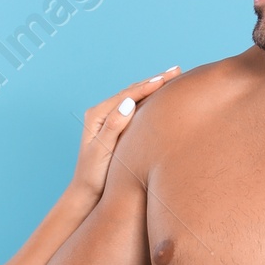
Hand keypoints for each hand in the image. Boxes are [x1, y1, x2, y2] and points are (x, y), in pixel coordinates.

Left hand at [68, 68, 178, 207]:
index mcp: (97, 115)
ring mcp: (108, 119)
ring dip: (153, 87)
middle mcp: (101, 113)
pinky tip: (162, 97)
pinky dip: (149, 100)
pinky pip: (135, 109)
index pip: (127, 95)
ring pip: (134, 98)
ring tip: (173, 78)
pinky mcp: (115, 127)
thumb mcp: (102, 152)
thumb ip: (113, 126)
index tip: (168, 77)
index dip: (149, 85)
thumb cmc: (94, 177)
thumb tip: (128, 103)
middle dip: (155, 81)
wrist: (87, 194)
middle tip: (177, 70)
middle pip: (132, 92)